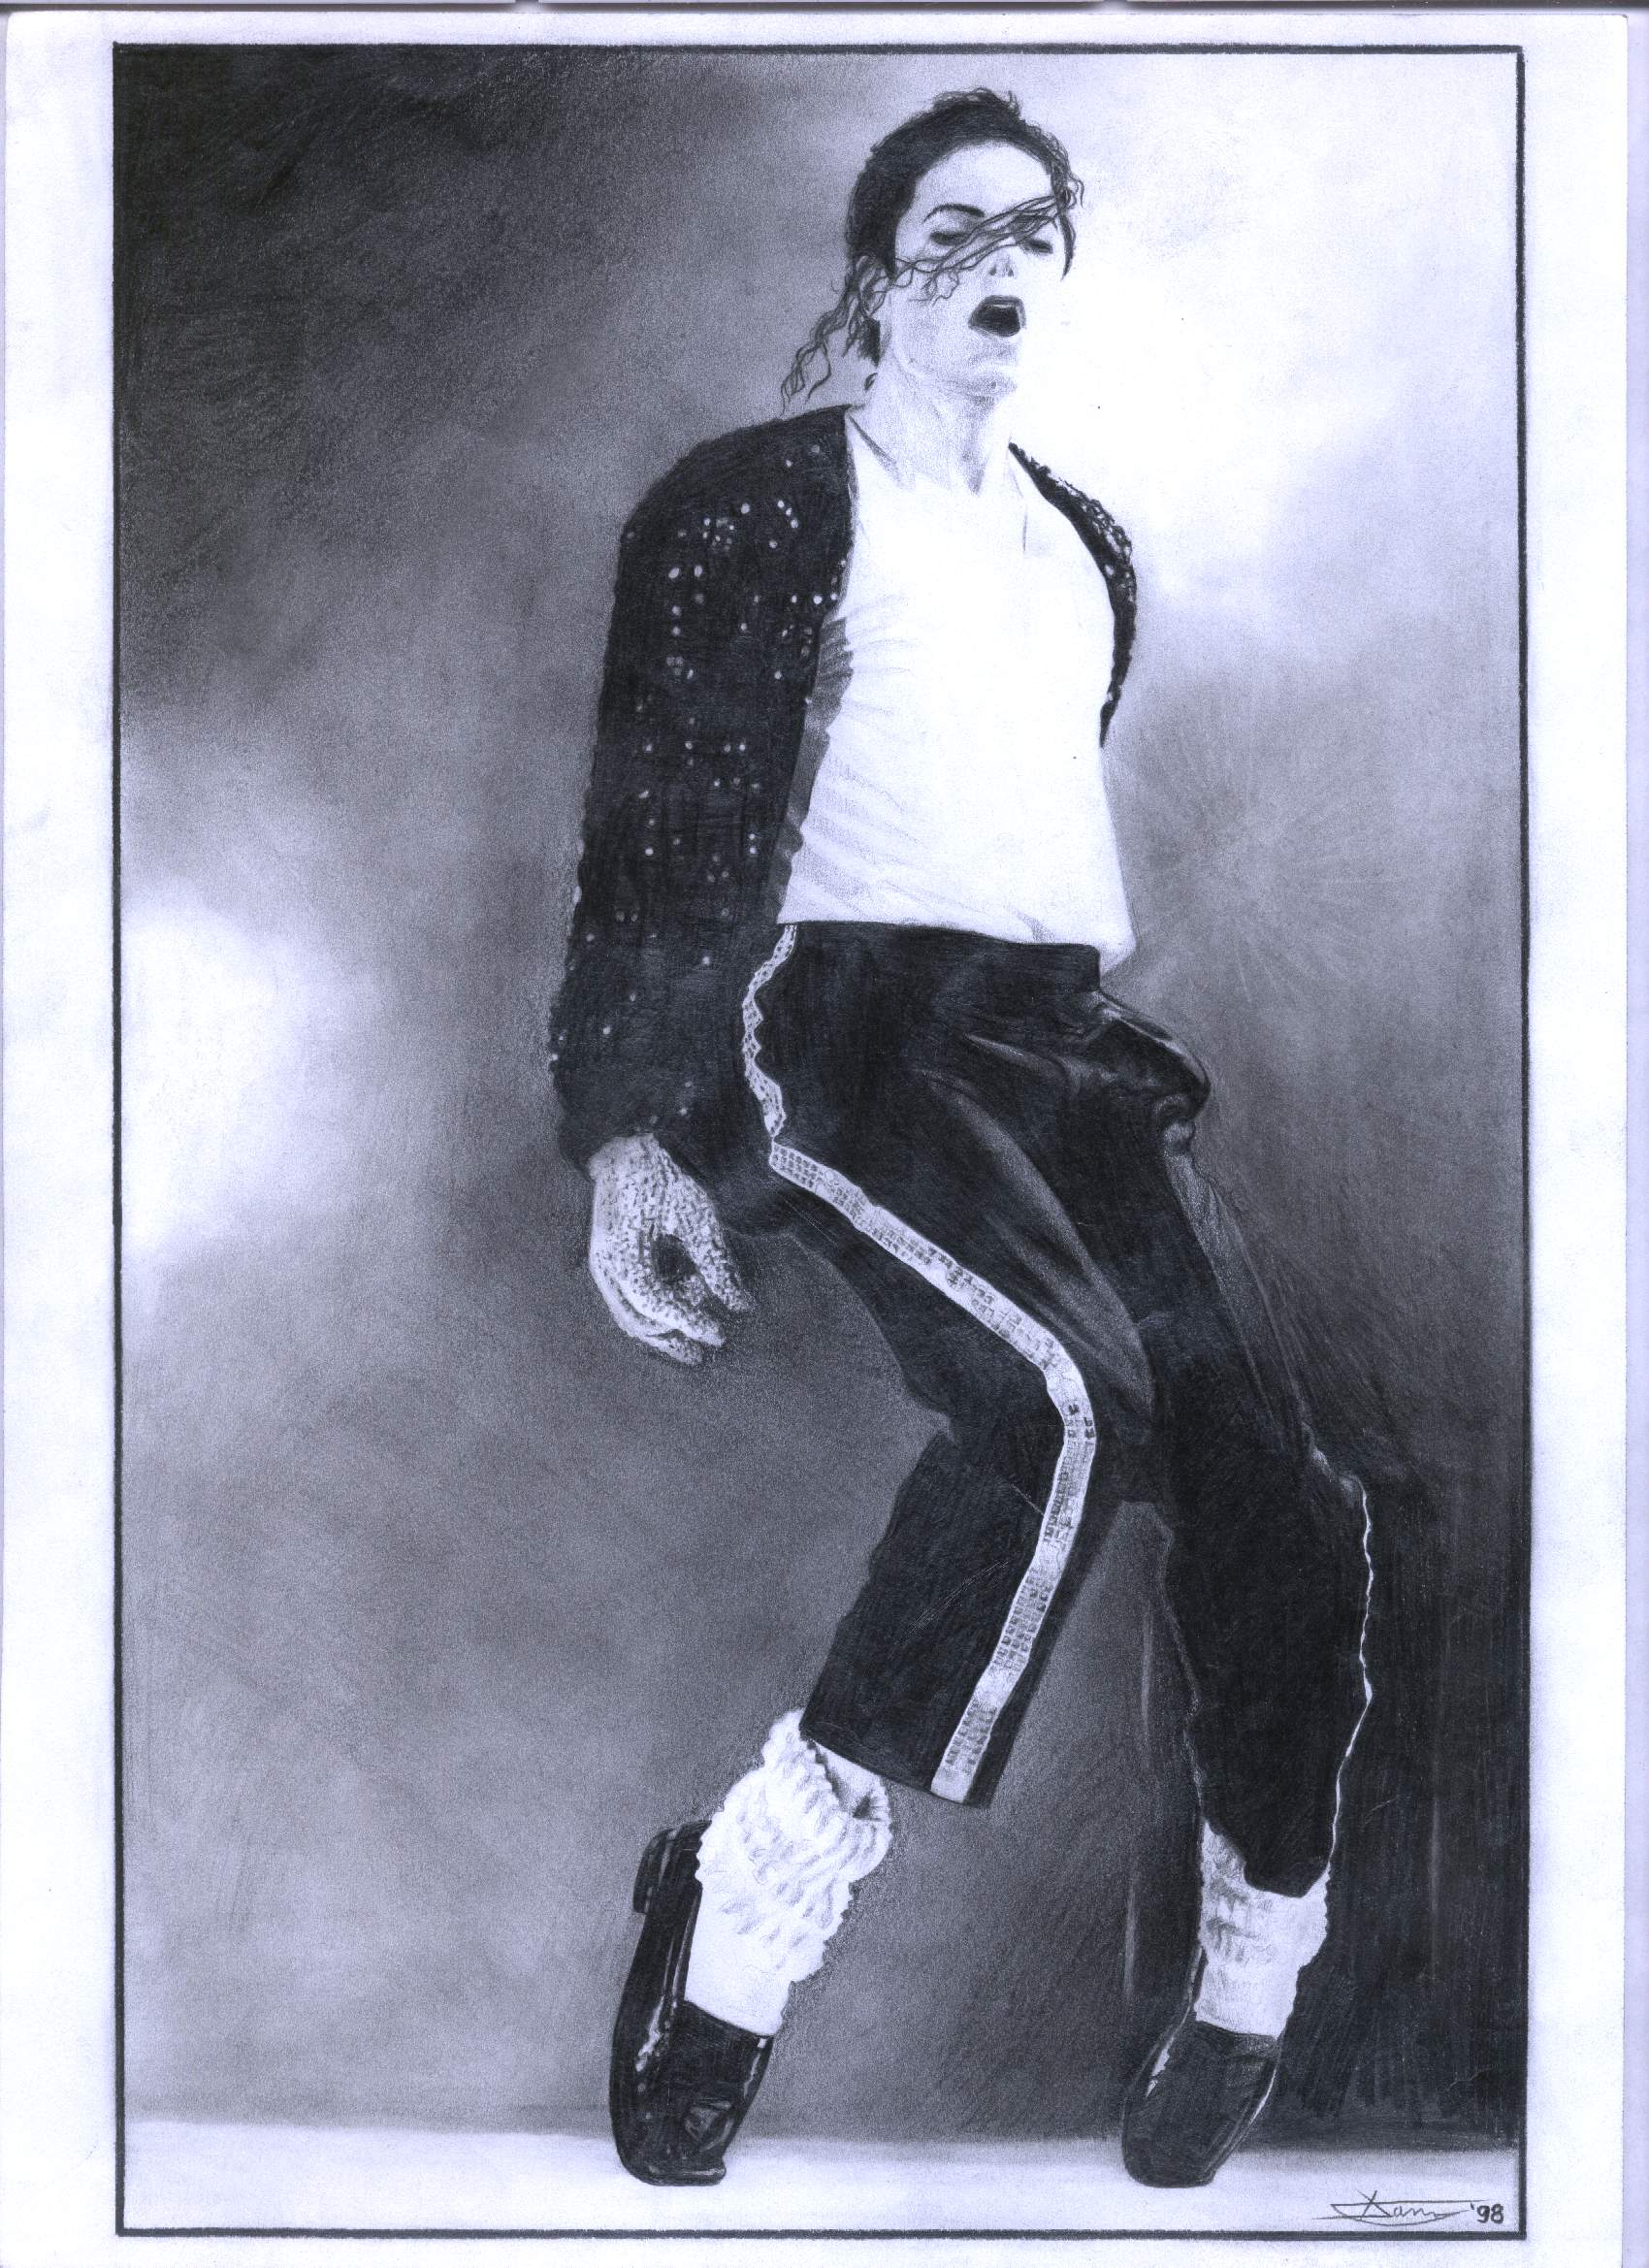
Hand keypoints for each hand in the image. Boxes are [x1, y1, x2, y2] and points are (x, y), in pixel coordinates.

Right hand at [587, 1133, 753, 1364]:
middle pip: (639, 1321)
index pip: (658, 1305)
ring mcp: (602, 1268)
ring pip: (632, 1316)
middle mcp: (606, 1268)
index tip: (720, 1334)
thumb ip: (717, 1264)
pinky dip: (658, 1308)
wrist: (627, 1151)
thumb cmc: (663, 1178)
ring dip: (666, 1326)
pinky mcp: (608, 1263)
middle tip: (710, 1347)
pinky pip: (629, 1301)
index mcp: (624, 1255)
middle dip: (676, 1338)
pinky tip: (685, 1298)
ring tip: (699, 1327)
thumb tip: (742, 1307)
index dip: (689, 1322)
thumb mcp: (697, 1217)